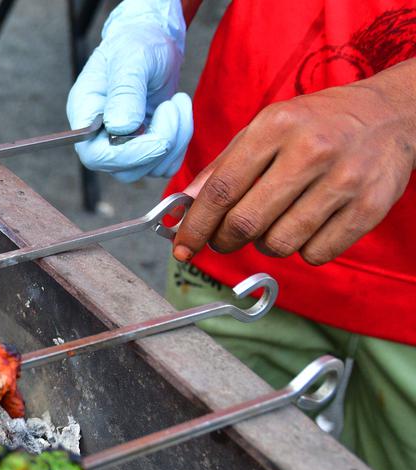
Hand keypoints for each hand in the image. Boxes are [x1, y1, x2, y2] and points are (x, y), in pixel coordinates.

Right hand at [66, 0, 191, 181]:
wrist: (152, 43)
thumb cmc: (136, 44)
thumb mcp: (131, 59)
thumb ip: (125, 92)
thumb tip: (120, 128)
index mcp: (85, 115)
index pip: (95, 156)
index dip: (128, 154)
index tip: (155, 131)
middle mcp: (99, 137)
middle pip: (124, 169)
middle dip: (160, 142)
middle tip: (172, 105)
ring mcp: (122, 146)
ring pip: (148, 169)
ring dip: (175, 139)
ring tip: (177, 102)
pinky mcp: (145, 148)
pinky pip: (165, 165)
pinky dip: (181, 143)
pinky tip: (179, 114)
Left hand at [174, 59, 415, 265]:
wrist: (390, 114)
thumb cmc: (316, 124)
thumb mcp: (266, 128)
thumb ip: (223, 167)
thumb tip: (185, 206)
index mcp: (276, 126)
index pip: (221, 190)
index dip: (195, 226)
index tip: (181, 247)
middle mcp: (311, 151)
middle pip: (246, 223)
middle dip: (224, 241)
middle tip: (224, 240)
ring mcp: (344, 179)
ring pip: (279, 243)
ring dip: (267, 244)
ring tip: (275, 223)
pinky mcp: (371, 206)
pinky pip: (316, 254)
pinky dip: (304, 249)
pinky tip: (310, 224)